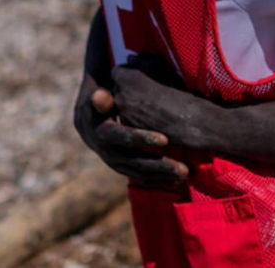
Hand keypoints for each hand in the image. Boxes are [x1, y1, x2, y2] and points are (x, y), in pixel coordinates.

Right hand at [72, 72, 187, 189]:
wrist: (89, 117)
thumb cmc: (103, 96)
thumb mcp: (102, 93)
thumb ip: (105, 95)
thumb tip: (98, 95)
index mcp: (100, 131)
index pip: (121, 136)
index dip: (142, 138)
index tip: (165, 140)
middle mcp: (106, 151)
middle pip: (134, 161)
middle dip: (160, 165)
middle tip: (184, 169)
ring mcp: (114, 162)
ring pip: (139, 173)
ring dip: (163, 175)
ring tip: (186, 174)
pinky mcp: (122, 167)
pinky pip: (140, 177)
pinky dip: (158, 179)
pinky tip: (177, 180)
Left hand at [111, 59, 215, 152]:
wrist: (187, 119)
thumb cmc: (176, 89)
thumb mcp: (160, 68)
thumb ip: (142, 61)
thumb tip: (130, 59)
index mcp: (125, 78)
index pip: (117, 72)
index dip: (128, 74)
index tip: (139, 76)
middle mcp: (119, 96)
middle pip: (116, 88)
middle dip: (125, 88)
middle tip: (143, 90)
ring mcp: (122, 114)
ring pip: (121, 105)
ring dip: (129, 103)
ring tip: (148, 103)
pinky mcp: (129, 129)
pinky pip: (126, 119)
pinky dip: (133, 117)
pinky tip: (149, 115)